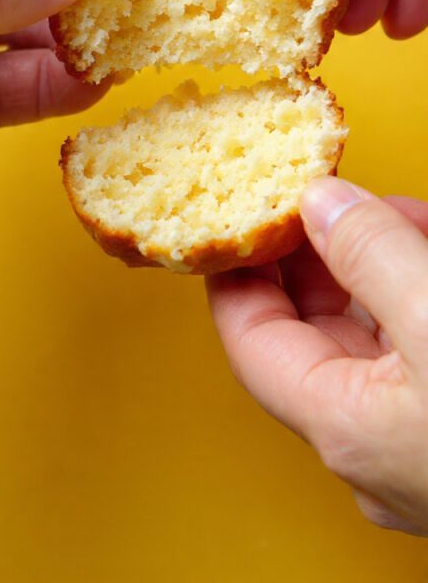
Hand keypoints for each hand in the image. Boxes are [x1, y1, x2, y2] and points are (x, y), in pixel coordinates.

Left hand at [208, 178, 427, 534]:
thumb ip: (371, 256)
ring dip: (378, 270)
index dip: (239, 266)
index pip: (247, 335)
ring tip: (392, 214)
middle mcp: (372, 448)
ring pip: (375, 340)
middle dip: (319, 257)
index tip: (240, 213)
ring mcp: (421, 449)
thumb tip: (320, 204)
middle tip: (324, 199)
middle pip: (312, 334)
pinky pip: (424, 357)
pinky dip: (422, 302)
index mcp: (343, 425)